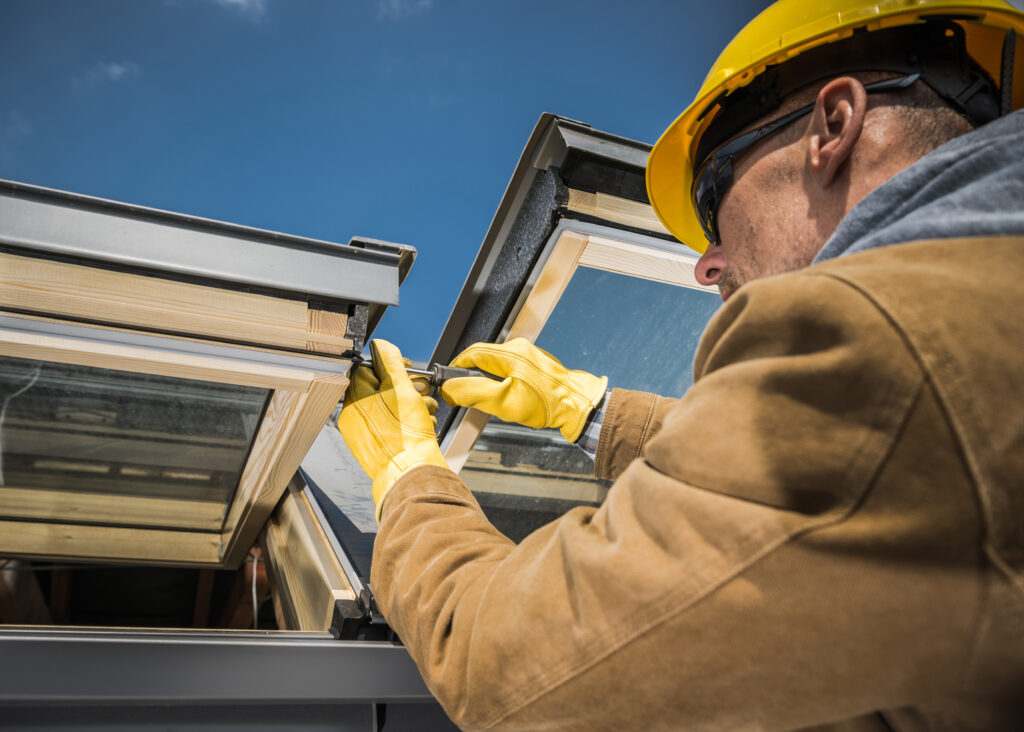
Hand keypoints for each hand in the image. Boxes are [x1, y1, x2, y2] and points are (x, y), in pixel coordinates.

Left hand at [338, 340, 448, 521]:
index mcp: (354, 402)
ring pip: (390, 408)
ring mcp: (365, 435)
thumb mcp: (401, 388)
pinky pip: (392, 427)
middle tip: (421, 391)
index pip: (365, 370)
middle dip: (406, 387)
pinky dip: (409, 423)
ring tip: (427, 411)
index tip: (406, 368)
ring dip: (412, 405)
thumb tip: (380, 345)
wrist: (413, 475)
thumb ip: (390, 362)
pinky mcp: (378, 448)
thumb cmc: (406, 436)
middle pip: (380, 389)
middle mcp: (355, 419)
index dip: (389, 365)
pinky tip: (423, 425)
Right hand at [440, 338, 606, 442]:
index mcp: (510, 353)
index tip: (449, 383)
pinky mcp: (536, 364)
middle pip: (483, 357)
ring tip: (488, 399)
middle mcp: (520, 349)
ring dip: (487, 379)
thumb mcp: (503, 402)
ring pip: (496, 364)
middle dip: (471, 375)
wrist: (578, 405)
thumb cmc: (546, 404)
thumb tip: (449, 388)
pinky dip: (501, 380)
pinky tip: (507, 396)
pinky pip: (510, 368)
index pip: (472, 353)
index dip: (456, 368)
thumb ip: (473, 392)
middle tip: (466, 394)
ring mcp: (529, 355)